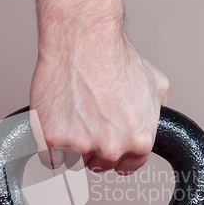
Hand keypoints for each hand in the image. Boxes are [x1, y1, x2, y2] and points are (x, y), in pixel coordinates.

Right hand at [30, 27, 168, 174]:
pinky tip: (55, 122)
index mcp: (139, 141)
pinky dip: (49, 145)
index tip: (105, 143)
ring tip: (71, 115)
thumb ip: (155, 114)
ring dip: (70, 146)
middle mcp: (112, 148)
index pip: (126, 167)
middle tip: (86, 120)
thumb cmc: (115, 55)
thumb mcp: (154, 85)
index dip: (115, 154)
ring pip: (72, 161)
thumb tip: (153, 123)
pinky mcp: (51, 139)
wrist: (83, 38)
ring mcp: (80, 146)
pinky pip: (48, 158)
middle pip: (98, 164)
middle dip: (92, 147)